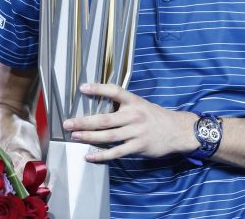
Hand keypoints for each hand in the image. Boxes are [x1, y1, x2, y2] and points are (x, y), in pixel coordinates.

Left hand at [62, 83, 197, 162]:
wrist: (177, 131)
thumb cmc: (155, 117)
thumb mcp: (141, 105)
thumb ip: (124, 106)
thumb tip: (100, 107)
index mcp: (134, 101)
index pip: (115, 91)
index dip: (99, 88)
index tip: (83, 88)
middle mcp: (134, 115)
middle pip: (105, 119)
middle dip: (84, 122)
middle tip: (68, 123)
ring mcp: (136, 132)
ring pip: (108, 136)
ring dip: (89, 137)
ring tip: (74, 136)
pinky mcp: (138, 147)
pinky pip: (116, 152)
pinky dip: (101, 155)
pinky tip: (89, 156)